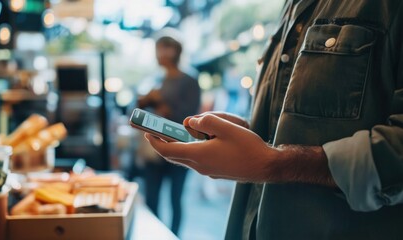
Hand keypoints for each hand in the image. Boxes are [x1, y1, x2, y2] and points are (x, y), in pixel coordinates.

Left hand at [145, 114, 280, 181]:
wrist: (266, 167)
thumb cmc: (248, 147)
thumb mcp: (227, 127)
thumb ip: (206, 121)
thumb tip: (189, 121)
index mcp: (199, 155)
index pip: (167, 150)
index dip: (154, 141)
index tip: (146, 132)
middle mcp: (199, 166)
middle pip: (173, 155)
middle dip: (163, 142)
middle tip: (156, 131)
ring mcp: (207, 170)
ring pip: (186, 157)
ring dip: (180, 144)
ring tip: (184, 130)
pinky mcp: (214, 170)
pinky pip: (197, 158)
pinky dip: (192, 148)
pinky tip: (202, 138)